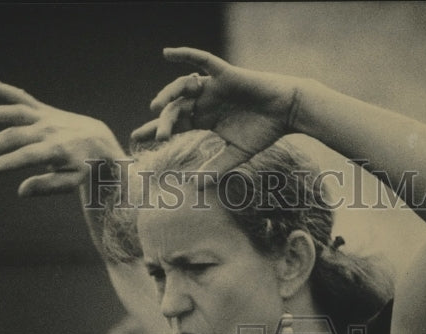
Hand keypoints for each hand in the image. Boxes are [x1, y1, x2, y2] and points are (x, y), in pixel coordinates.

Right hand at [0, 81, 123, 195]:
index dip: (7, 163)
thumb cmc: (85, 168)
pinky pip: (25, 99)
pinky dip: (9, 91)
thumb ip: (47, 186)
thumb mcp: (72, 182)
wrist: (99, 141)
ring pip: (17, 113)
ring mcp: (46, 118)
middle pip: (15, 136)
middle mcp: (49, 130)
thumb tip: (21, 191)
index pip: (26, 157)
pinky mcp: (45, 111)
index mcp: (56, 150)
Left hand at [131, 47, 301, 174]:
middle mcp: (205, 101)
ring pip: (182, 88)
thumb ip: (215, 169)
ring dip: (168, 96)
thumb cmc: (264, 130)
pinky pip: (202, 60)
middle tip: (155, 137)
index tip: (137, 139)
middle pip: (175, 110)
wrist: (287, 111)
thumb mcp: (236, 155)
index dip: (156, 131)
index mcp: (205, 119)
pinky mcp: (225, 74)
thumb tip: (195, 188)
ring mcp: (213, 86)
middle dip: (162, 123)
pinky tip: (167, 54)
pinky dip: (185, 54)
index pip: (175, 125)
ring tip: (156, 108)